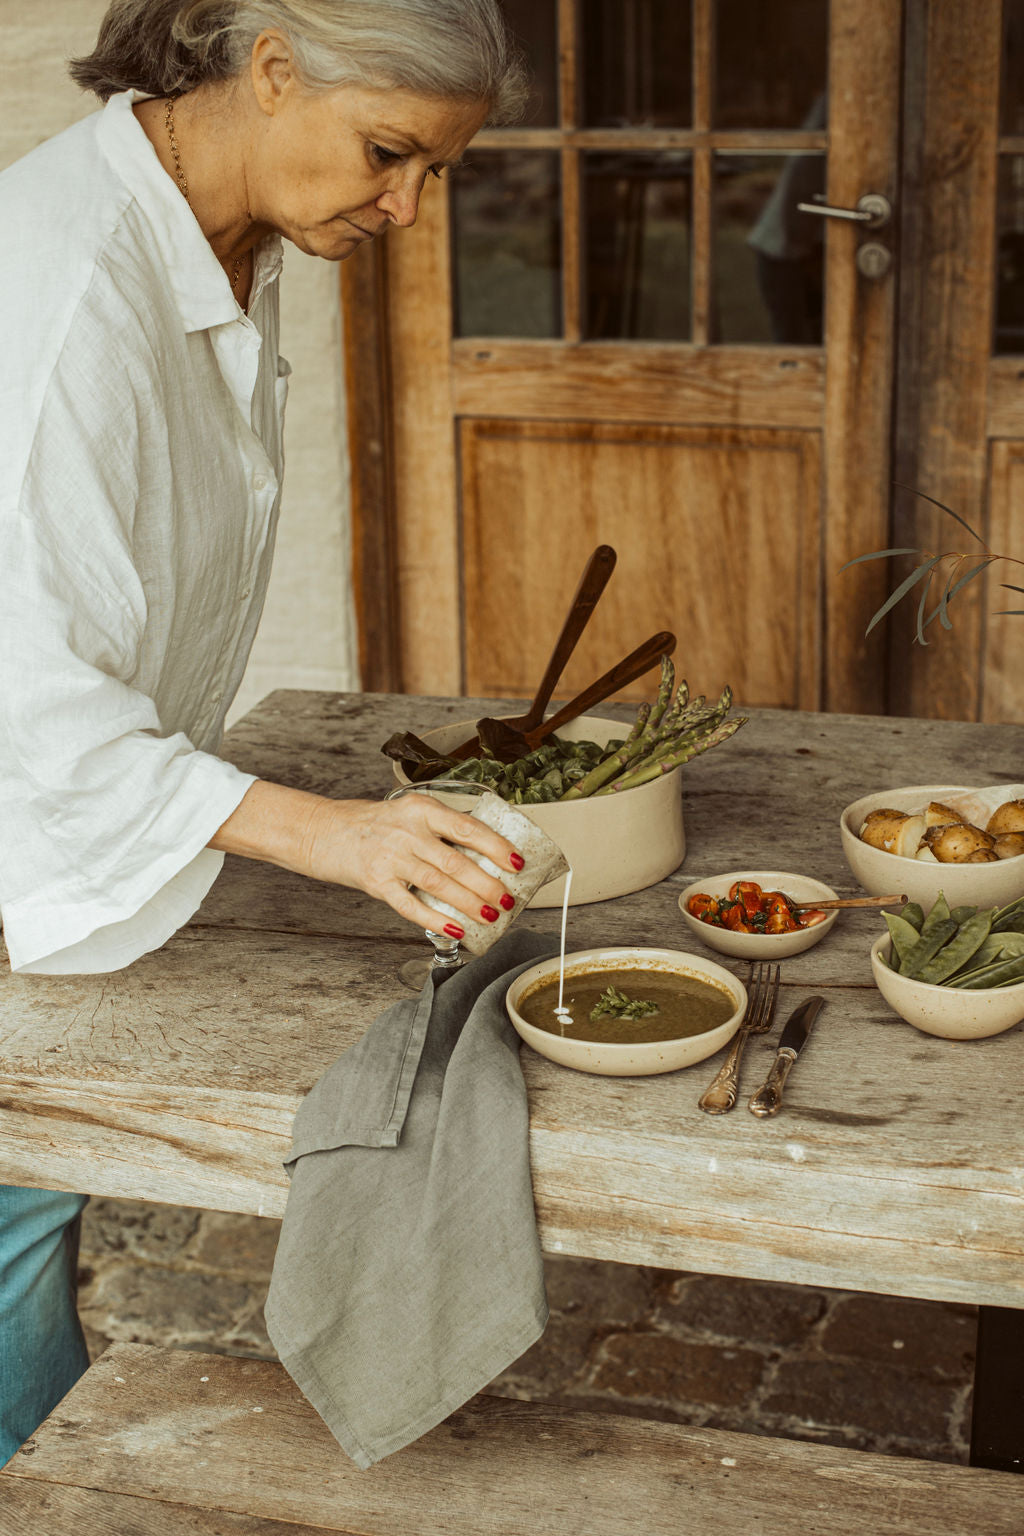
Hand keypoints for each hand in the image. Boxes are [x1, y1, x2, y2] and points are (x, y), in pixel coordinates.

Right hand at [209, 780, 520, 933]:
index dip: (496, 846)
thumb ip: (439, 832)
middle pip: (457, 860)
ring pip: (439, 882)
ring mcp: (390, 856)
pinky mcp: (375, 881)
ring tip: (489, 915)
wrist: (319, 830)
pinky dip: (435, 919)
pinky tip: (454, 929)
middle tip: (507, 899)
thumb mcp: (406, 815)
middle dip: (487, 883)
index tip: (517, 862)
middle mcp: (408, 830)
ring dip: (468, 901)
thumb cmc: (369, 826)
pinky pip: (410, 905)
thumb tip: (483, 860)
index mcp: (422, 809)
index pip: (468, 827)